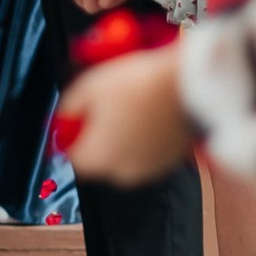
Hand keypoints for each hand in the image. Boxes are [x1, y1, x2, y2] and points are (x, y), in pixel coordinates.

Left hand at [59, 44, 194, 184]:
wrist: (190, 84)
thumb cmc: (140, 84)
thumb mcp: (90, 86)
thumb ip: (70, 107)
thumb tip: (65, 117)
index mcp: (99, 157)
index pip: (73, 157)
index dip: (71, 135)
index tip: (75, 118)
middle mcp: (123, 171)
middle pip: (98, 159)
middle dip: (96, 137)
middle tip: (103, 108)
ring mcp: (149, 170)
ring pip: (123, 156)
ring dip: (120, 138)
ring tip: (129, 108)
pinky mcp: (169, 162)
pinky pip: (146, 153)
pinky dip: (142, 139)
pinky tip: (147, 115)